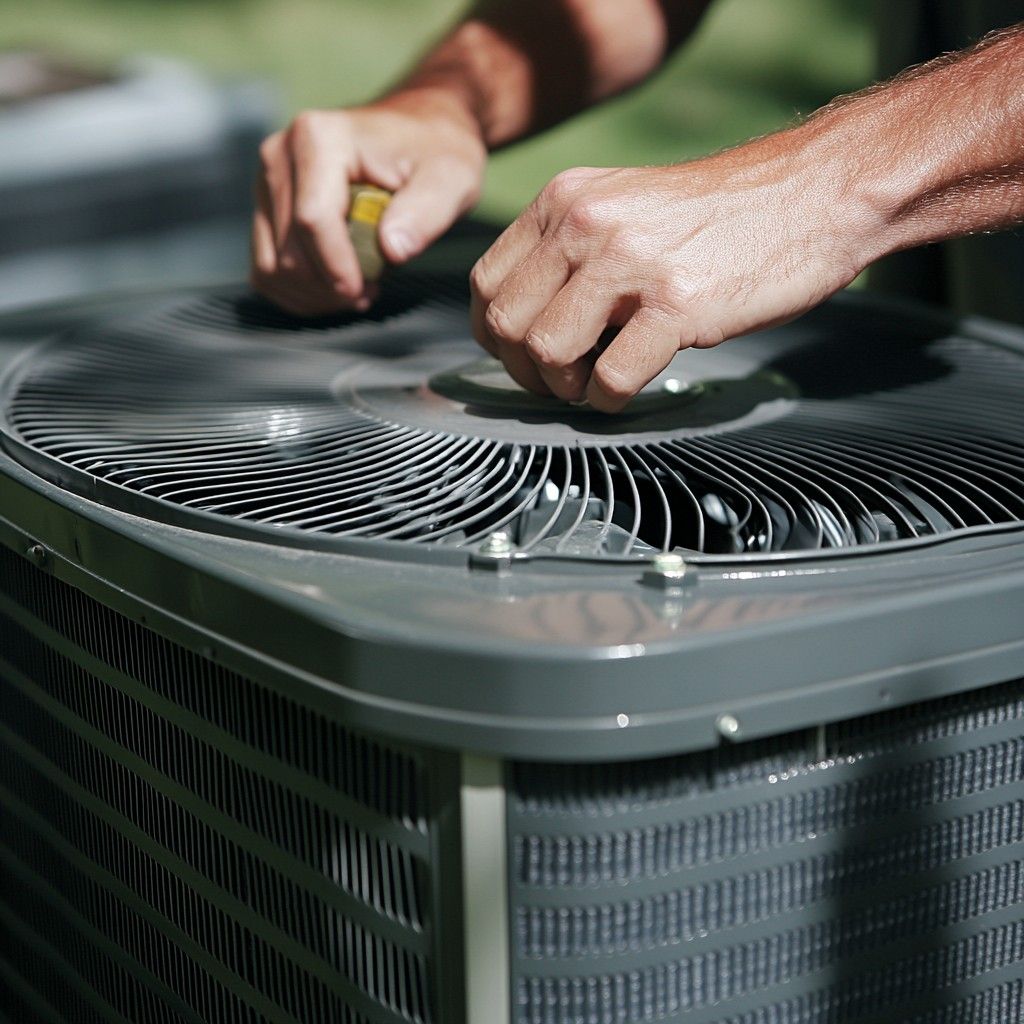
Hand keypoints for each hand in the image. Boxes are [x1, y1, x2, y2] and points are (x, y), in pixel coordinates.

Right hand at [251, 90, 486, 315]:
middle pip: (289, 251)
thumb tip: (392, 249)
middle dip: (330, 286)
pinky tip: (337, 286)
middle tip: (371, 290)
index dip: (337, 267)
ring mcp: (267, 182)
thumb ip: (427, 212)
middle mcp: (280, 155)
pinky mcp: (266, 207)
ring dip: (316, 294)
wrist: (418, 131)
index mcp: (318, 138)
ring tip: (359, 288)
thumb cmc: (436, 152)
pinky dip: (300, 291)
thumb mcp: (451, 178)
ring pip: (273, 267)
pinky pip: (266, 270)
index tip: (368, 292)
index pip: (313, 220)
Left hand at [470, 134, 875, 411]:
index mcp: (565, 202)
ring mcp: (631, 263)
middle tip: (558, 383)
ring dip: (565, 387)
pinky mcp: (677, 304)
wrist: (809, 196)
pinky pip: (609, 377)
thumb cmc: (717, 217)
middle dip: (524, 371)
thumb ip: (568, 249)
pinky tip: (626, 390)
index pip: (486, 284)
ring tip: (593, 383)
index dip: (495, 337)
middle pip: (507, 324)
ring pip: (548, 351)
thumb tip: (524, 321)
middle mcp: (587, 224)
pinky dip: (609, 400)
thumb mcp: (623, 207)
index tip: (521, 358)